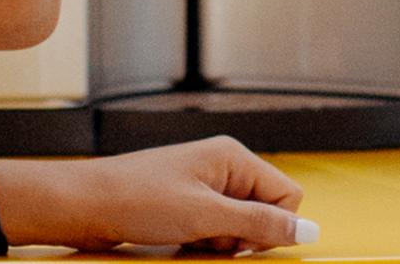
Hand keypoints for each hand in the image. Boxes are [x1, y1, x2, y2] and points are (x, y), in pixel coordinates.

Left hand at [68, 137, 308, 254]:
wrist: (89, 204)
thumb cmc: (141, 200)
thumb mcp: (205, 217)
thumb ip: (259, 224)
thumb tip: (310, 231)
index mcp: (233, 157)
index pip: (287, 195)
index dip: (273, 226)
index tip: (240, 239)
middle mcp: (224, 166)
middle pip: (265, 213)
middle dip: (245, 237)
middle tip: (210, 237)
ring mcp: (206, 185)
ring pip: (241, 228)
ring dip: (223, 243)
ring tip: (191, 237)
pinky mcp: (190, 203)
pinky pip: (218, 231)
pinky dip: (207, 243)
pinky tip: (183, 241)